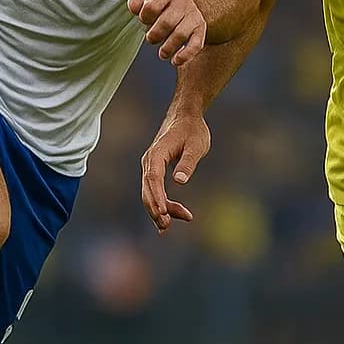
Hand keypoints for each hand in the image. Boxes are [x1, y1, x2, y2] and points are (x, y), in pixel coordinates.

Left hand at [127, 0, 205, 65]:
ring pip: (180, 34)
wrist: (187, 7)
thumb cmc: (163, 8)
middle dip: (155, 35)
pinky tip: (176, 61)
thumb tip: (133, 2)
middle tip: (152, 39)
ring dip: (168, 48)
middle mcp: (183, 1)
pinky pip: (195, 44)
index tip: (145, 21)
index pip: (151, 7)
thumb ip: (139, 6)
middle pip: (166, 22)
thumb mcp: (150, 3)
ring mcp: (193, 15)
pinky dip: (185, 55)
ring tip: (162, 54)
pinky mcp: (200, 29)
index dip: (145, 18)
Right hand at [140, 110, 209, 234]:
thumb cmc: (192, 130)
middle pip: (148, 189)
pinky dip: (158, 204)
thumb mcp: (196, 145)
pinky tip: (165, 220)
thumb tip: (179, 181)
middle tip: (166, 225)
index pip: (153, 178)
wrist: (186, 117)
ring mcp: (150, 167)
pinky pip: (153, 190)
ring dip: (157, 209)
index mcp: (157, 154)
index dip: (157, 196)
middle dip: (155, 208)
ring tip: (167, 227)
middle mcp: (149, 161)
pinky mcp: (155, 171)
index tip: (163, 212)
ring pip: (149, 192)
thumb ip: (187, 162)